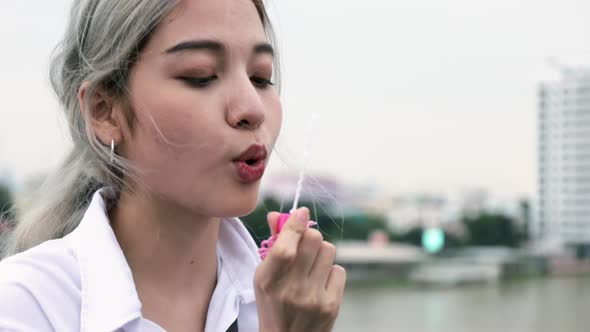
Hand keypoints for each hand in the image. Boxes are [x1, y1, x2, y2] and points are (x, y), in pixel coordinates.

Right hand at [254, 208, 346, 331]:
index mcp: (268, 281)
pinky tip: (320, 283)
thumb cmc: (273, 305)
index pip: (285, 247)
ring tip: (312, 266)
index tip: (302, 213)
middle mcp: (291, 289)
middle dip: (310, 235)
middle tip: (305, 244)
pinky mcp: (331, 305)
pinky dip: (330, 272)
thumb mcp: (264, 278)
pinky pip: (339, 270)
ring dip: (321, 253)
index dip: (295, 224)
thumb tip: (278, 215)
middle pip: (314, 239)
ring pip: (328, 250)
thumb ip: (272, 245)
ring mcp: (313, 298)